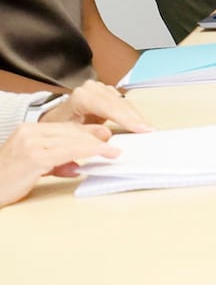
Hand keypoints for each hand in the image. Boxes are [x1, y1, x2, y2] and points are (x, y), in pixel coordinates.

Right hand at [0, 121, 118, 206]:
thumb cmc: (7, 181)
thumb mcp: (34, 166)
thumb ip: (55, 161)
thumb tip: (78, 165)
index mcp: (28, 130)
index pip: (65, 128)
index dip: (88, 133)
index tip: (106, 137)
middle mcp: (29, 132)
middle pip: (71, 131)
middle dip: (94, 138)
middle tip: (113, 145)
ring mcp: (30, 143)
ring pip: (72, 139)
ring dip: (96, 146)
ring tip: (112, 151)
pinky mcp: (34, 157)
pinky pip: (68, 151)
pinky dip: (88, 151)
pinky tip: (101, 153)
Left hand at [40, 80, 152, 132]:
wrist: (53, 119)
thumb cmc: (58, 126)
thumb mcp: (67, 133)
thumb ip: (86, 134)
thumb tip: (107, 137)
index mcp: (81, 97)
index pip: (108, 106)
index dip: (126, 118)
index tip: (140, 128)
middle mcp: (92, 89)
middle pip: (119, 103)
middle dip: (135, 118)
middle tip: (149, 130)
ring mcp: (101, 89)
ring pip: (124, 102)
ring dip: (135, 117)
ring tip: (147, 129)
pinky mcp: (108, 93)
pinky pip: (124, 104)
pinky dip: (132, 115)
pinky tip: (139, 124)